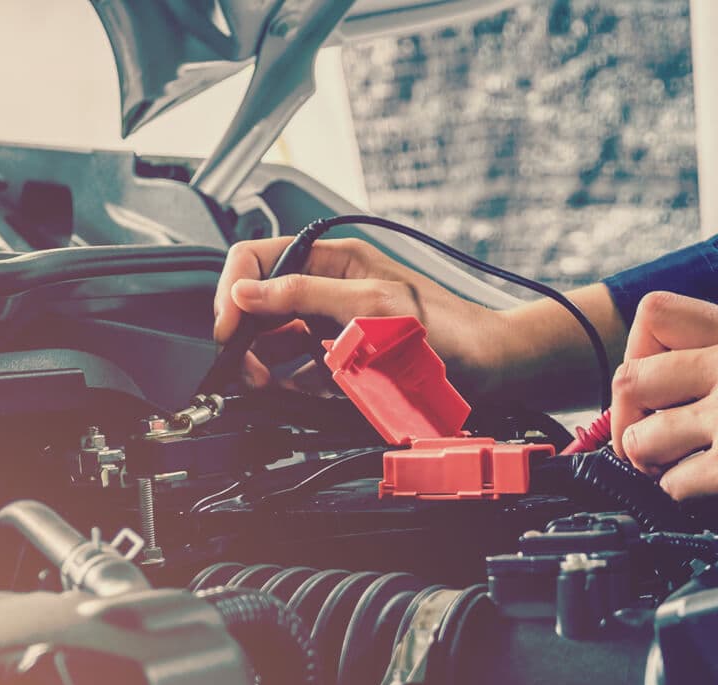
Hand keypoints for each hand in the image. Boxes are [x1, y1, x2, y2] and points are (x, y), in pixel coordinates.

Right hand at [213, 236, 504, 393]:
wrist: (490, 368)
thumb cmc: (447, 328)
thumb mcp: (371, 304)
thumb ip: (305, 294)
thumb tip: (247, 291)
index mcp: (333, 260)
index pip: (259, 260)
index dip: (233, 291)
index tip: (227, 328)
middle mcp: (329, 290)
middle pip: (261, 305)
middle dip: (243, 333)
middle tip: (238, 366)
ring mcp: (335, 327)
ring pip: (275, 341)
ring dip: (261, 362)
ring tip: (260, 382)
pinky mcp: (344, 363)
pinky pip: (301, 371)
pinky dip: (289, 382)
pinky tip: (288, 391)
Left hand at [609, 291, 717, 515]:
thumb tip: (678, 375)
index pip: (654, 314)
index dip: (636, 351)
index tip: (650, 383)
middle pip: (630, 379)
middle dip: (625, 417)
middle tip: (646, 435)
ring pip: (642, 438)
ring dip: (648, 461)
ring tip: (672, 466)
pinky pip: (675, 483)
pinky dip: (680, 492)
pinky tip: (705, 489)